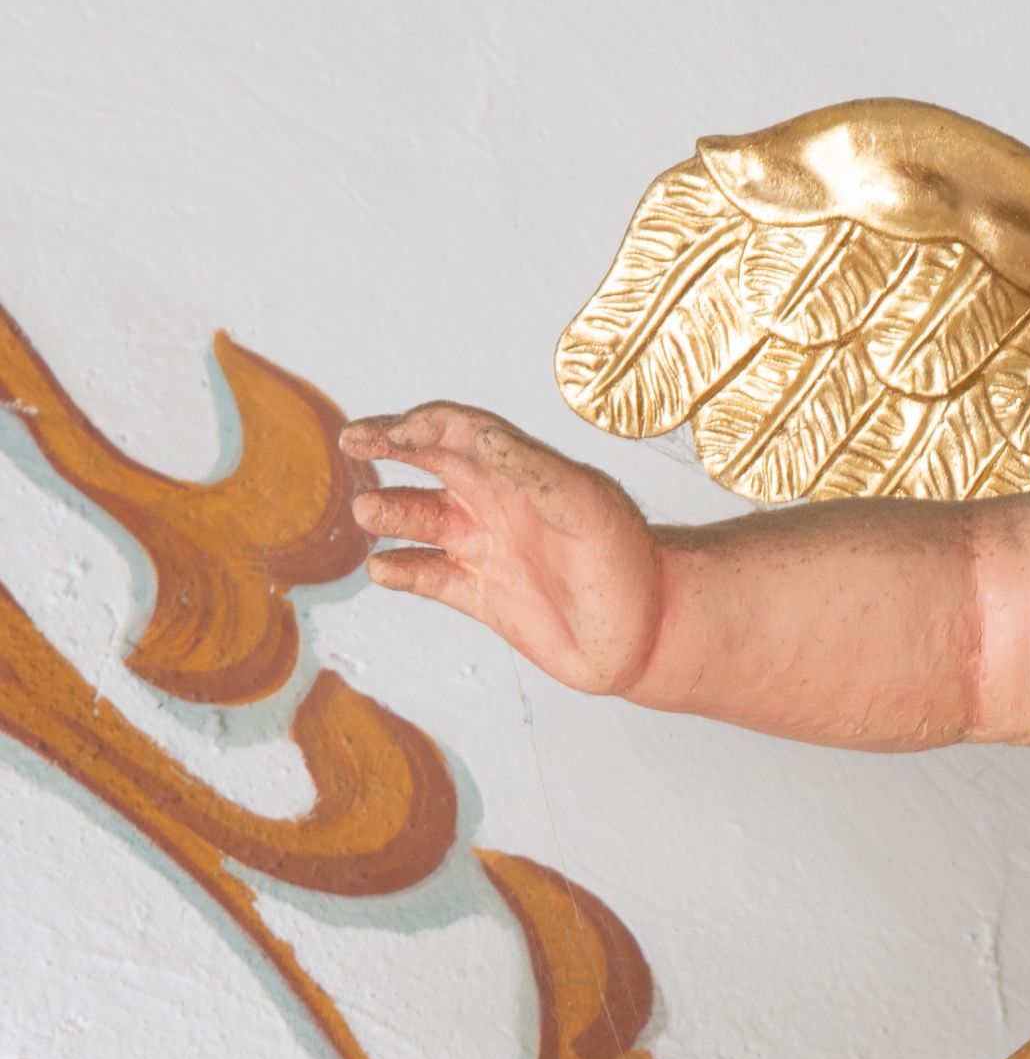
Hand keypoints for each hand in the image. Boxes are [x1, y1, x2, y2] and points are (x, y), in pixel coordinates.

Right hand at [343, 403, 663, 695]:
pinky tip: (383, 570)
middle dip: (386, 448)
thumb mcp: (586, 505)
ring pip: (419, 520)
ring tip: (369, 511)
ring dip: (390, 512)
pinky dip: (401, 572)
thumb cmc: (628, 560)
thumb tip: (478, 437)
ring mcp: (487, 548)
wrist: (649, 634)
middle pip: (428, 463)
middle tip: (351, 444)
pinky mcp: (482, 597)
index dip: (421, 424)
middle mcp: (498, 503)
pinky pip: (429, 577)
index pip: (460, 430)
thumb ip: (532, 469)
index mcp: (522, 472)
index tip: (391, 433)